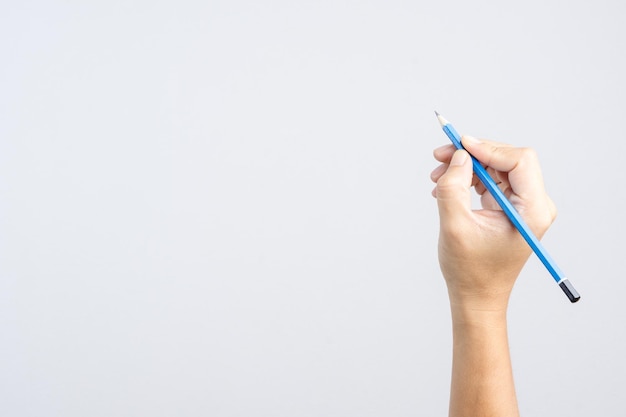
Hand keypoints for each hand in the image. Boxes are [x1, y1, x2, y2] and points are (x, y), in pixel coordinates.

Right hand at [430, 137, 556, 309]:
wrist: (476, 296)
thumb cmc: (469, 271)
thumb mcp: (454, 227)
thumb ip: (453, 188)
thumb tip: (458, 157)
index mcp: (532, 211)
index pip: (519, 161)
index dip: (488, 149)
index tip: (459, 147)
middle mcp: (535, 205)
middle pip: (508, 159)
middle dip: (472, 154)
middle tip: (440, 156)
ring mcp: (523, 205)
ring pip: (497, 166)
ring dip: (466, 166)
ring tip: (436, 177)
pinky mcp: (510, 207)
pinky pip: (492, 179)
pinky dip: (468, 178)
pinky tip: (445, 187)